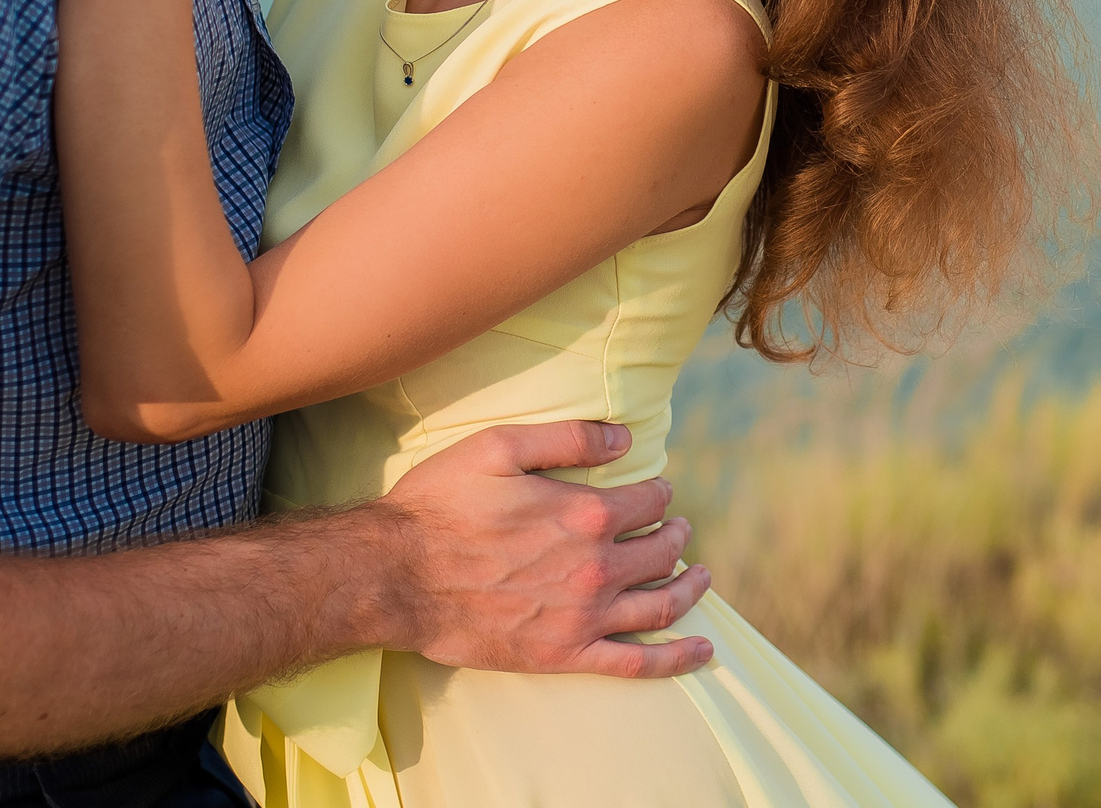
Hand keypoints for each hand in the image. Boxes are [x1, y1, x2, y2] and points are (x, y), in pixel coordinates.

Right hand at [380, 421, 715, 677]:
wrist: (395, 575)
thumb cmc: (442, 505)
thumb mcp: (501, 447)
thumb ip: (570, 438)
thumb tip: (626, 437)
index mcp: (585, 514)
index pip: (649, 501)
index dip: (658, 493)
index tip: (656, 491)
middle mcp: (595, 569)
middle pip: (661, 552)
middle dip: (676, 535)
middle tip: (678, 528)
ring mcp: (583, 618)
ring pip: (661, 605)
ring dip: (691, 588)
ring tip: (700, 575)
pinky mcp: (564, 656)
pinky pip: (636, 664)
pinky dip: (677, 659)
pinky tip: (704, 653)